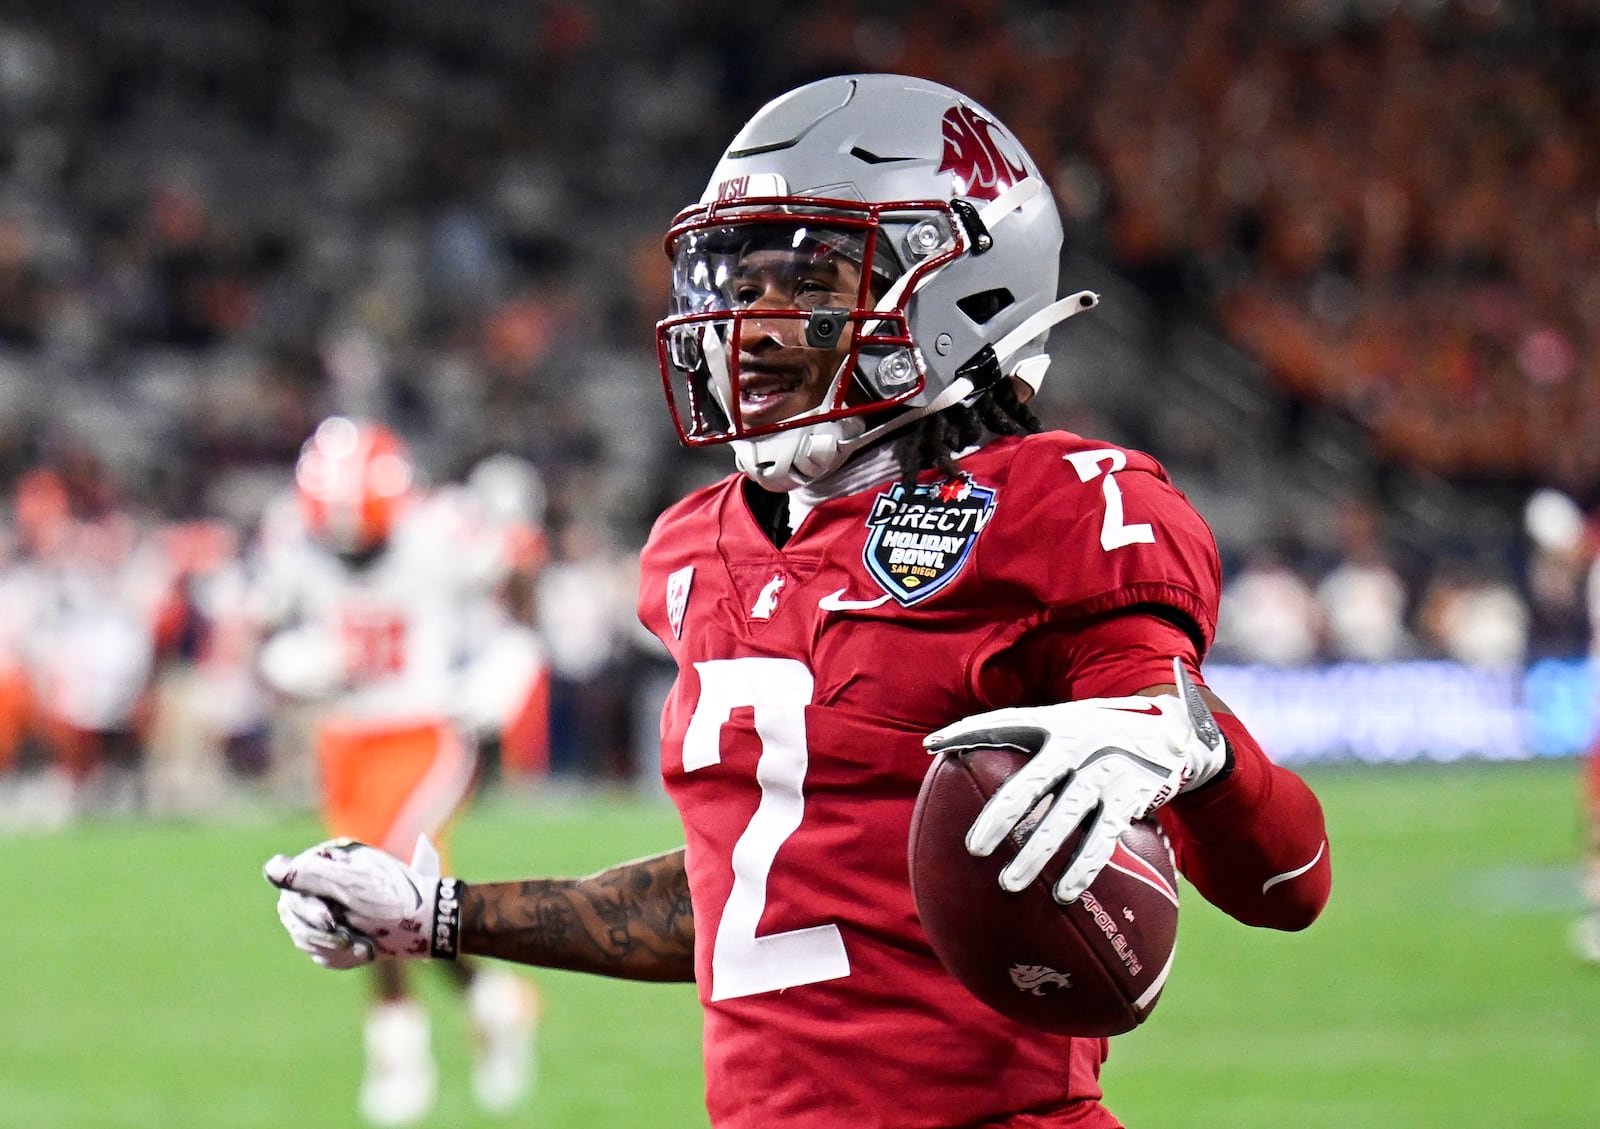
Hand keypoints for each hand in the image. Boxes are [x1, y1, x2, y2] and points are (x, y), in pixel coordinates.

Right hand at [264, 835, 460, 965]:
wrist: (430, 927)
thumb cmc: (396, 901)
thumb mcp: (354, 885)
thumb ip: (311, 876)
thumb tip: (271, 868)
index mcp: (329, 860)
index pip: (292, 884)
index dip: (306, 906)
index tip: (330, 920)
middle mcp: (325, 882)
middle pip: (293, 913)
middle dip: (321, 931)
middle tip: (349, 938)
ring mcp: (329, 908)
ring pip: (304, 936)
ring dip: (332, 946)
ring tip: (363, 946)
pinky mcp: (337, 933)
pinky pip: (319, 952)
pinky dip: (340, 957)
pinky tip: (364, 951)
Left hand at [924, 658, 1227, 903]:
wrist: (1175, 731)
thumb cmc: (1101, 731)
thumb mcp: (1066, 721)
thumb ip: (1017, 732)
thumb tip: (943, 747)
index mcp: (1056, 724)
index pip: (1005, 723)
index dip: (968, 731)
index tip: (932, 746)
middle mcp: (1080, 744)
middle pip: (1033, 783)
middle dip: (1002, 815)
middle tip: (974, 848)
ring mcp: (1107, 773)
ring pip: (1066, 818)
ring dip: (1037, 853)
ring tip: (1008, 884)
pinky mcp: (1131, 799)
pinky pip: (1102, 839)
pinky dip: (1082, 868)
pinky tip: (1062, 894)